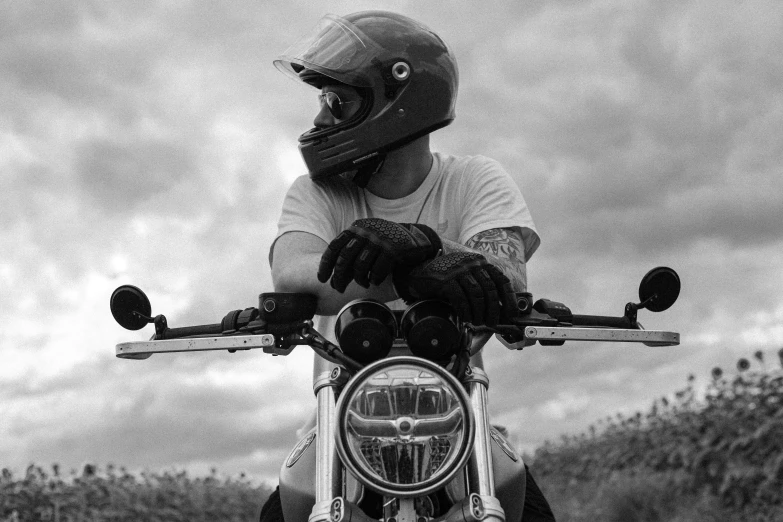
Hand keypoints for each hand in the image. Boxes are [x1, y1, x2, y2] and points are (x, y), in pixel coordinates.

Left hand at [317, 218, 441, 291]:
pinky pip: (377, 270)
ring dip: (359, 280)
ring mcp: (380, 240)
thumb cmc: (387, 244)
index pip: (335, 246)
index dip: (325, 264)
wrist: (417, 238)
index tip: (322, 279)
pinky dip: (374, 279)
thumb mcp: (368, 240)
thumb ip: (353, 250)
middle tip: (338, 288)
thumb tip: (333, 275)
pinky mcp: (392, 250)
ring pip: (360, 266)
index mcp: (357, 228)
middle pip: (345, 258)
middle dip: (339, 276)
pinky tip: (375, 282)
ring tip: (363, 284)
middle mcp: (366, 232)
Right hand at [392, 252, 517, 326]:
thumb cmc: (444, 279)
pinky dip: (465, 311)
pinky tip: (466, 318)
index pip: (501, 280)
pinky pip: (460, 298)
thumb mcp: (465, 278)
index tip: (512, 313)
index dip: (509, 298)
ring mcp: (458, 270)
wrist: (418, 272)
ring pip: (477, 294)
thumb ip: (480, 287)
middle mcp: (471, 263)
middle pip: (490, 289)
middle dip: (494, 310)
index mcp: (480, 262)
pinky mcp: (446, 279)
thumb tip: (498, 310)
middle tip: (493, 323)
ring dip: (480, 312)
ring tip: (478, 322)